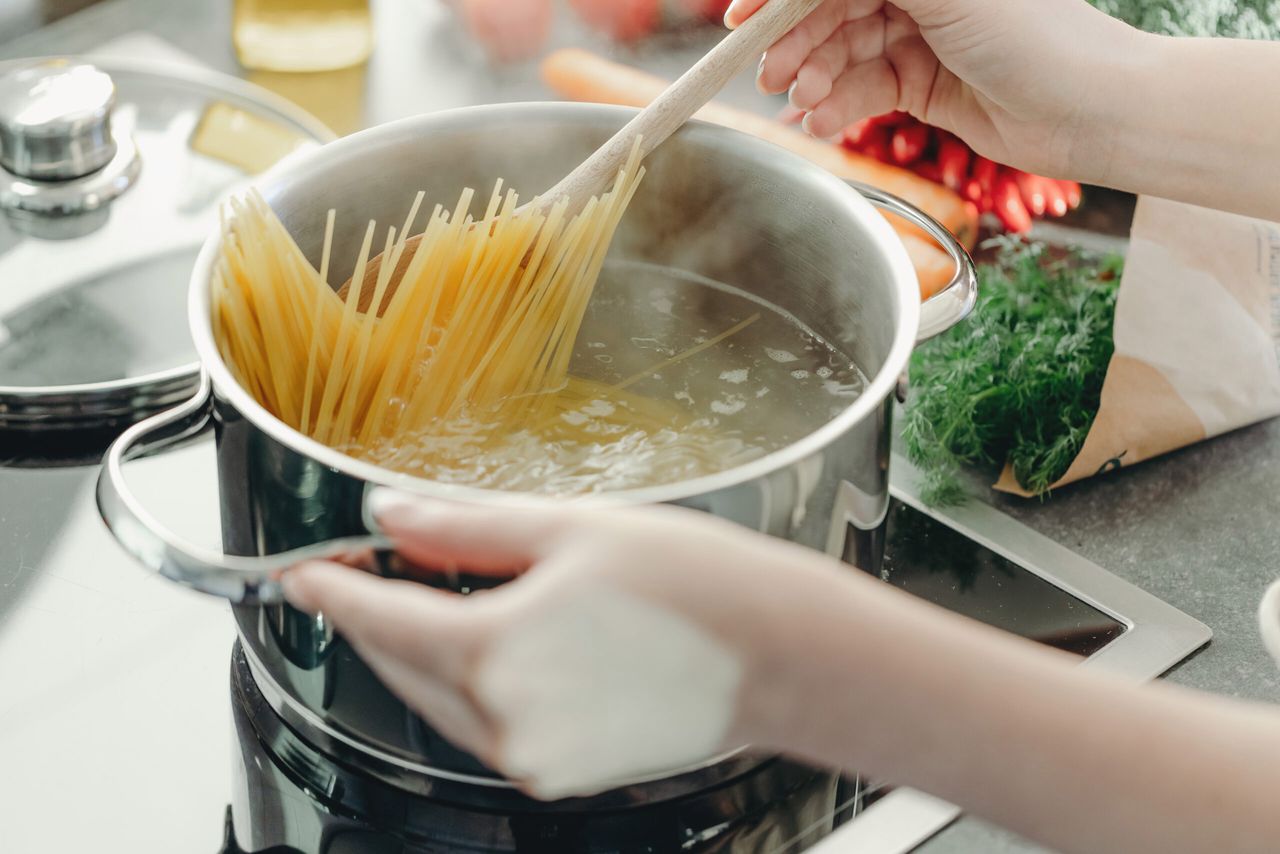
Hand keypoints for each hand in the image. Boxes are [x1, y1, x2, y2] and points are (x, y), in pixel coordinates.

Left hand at [281, 490, 856, 799]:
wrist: (784, 655)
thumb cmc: (699, 586)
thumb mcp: (571, 529)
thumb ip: (466, 527)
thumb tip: (394, 515)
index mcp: (497, 650)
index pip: (379, 615)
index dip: (330, 587)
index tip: (302, 571)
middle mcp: (505, 718)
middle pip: (399, 662)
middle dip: (372, 614)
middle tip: (363, 564)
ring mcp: (533, 756)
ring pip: (436, 698)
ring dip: (417, 649)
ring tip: (425, 592)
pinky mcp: (562, 772)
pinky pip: (483, 724)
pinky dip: (466, 681)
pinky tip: (489, 639)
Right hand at [725, 0, 1140, 178]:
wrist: (1087, 110)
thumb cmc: (1033, 35)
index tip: (742, 17)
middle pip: (832, 7)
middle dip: (795, 41)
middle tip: (767, 76)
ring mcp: (920, 35)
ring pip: (843, 51)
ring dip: (814, 77)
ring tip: (799, 102)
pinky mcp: (922, 84)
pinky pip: (863, 89)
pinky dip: (838, 105)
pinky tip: (822, 120)